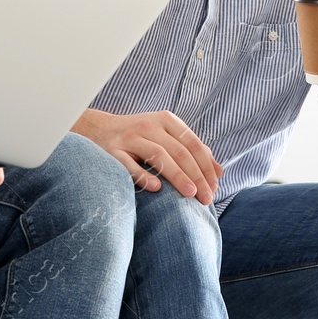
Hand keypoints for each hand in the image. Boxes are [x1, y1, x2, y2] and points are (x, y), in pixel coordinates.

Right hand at [73, 108, 222, 203]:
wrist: (98, 129)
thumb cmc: (140, 137)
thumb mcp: (167, 137)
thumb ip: (192, 151)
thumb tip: (219, 172)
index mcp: (166, 120)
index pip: (192, 143)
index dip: (206, 165)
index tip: (214, 186)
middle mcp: (148, 126)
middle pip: (178, 151)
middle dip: (195, 175)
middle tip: (206, 197)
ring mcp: (129, 137)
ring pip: (158, 155)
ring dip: (177, 175)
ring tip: (190, 194)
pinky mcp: (112, 151)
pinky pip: (129, 164)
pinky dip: (144, 176)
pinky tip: (157, 188)